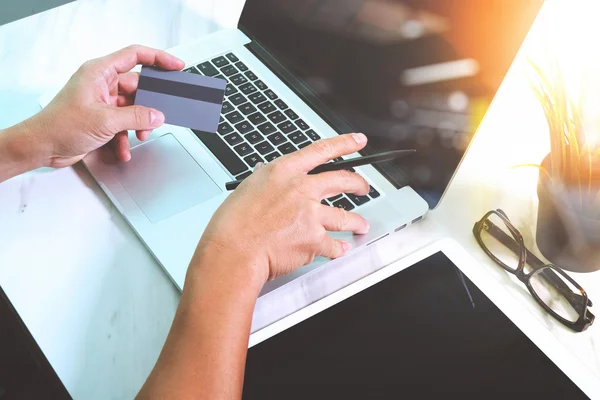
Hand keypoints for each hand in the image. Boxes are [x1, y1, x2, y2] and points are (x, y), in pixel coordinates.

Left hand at [27, 45, 183, 167]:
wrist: (42, 146)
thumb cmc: (60, 125)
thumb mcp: (105, 120)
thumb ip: (136, 117)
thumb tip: (156, 115)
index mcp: (100, 72)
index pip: (135, 56)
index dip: (158, 58)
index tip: (175, 66)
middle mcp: (102, 84)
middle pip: (137, 87)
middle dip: (148, 106)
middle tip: (158, 115)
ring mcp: (102, 101)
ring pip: (133, 108)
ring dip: (138, 125)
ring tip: (139, 135)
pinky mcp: (102, 118)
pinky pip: (124, 123)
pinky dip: (126, 137)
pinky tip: (124, 148)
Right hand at [193, 134, 370, 283]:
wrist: (234, 250)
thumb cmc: (234, 223)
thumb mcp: (248, 187)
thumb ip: (268, 180)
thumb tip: (270, 175)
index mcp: (284, 171)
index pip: (321, 150)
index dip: (344, 143)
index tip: (358, 141)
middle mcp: (302, 189)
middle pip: (343, 180)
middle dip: (359, 184)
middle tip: (363, 187)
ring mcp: (311, 214)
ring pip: (345, 216)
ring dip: (356, 222)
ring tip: (360, 225)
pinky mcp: (314, 239)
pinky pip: (333, 245)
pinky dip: (338, 249)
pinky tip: (340, 249)